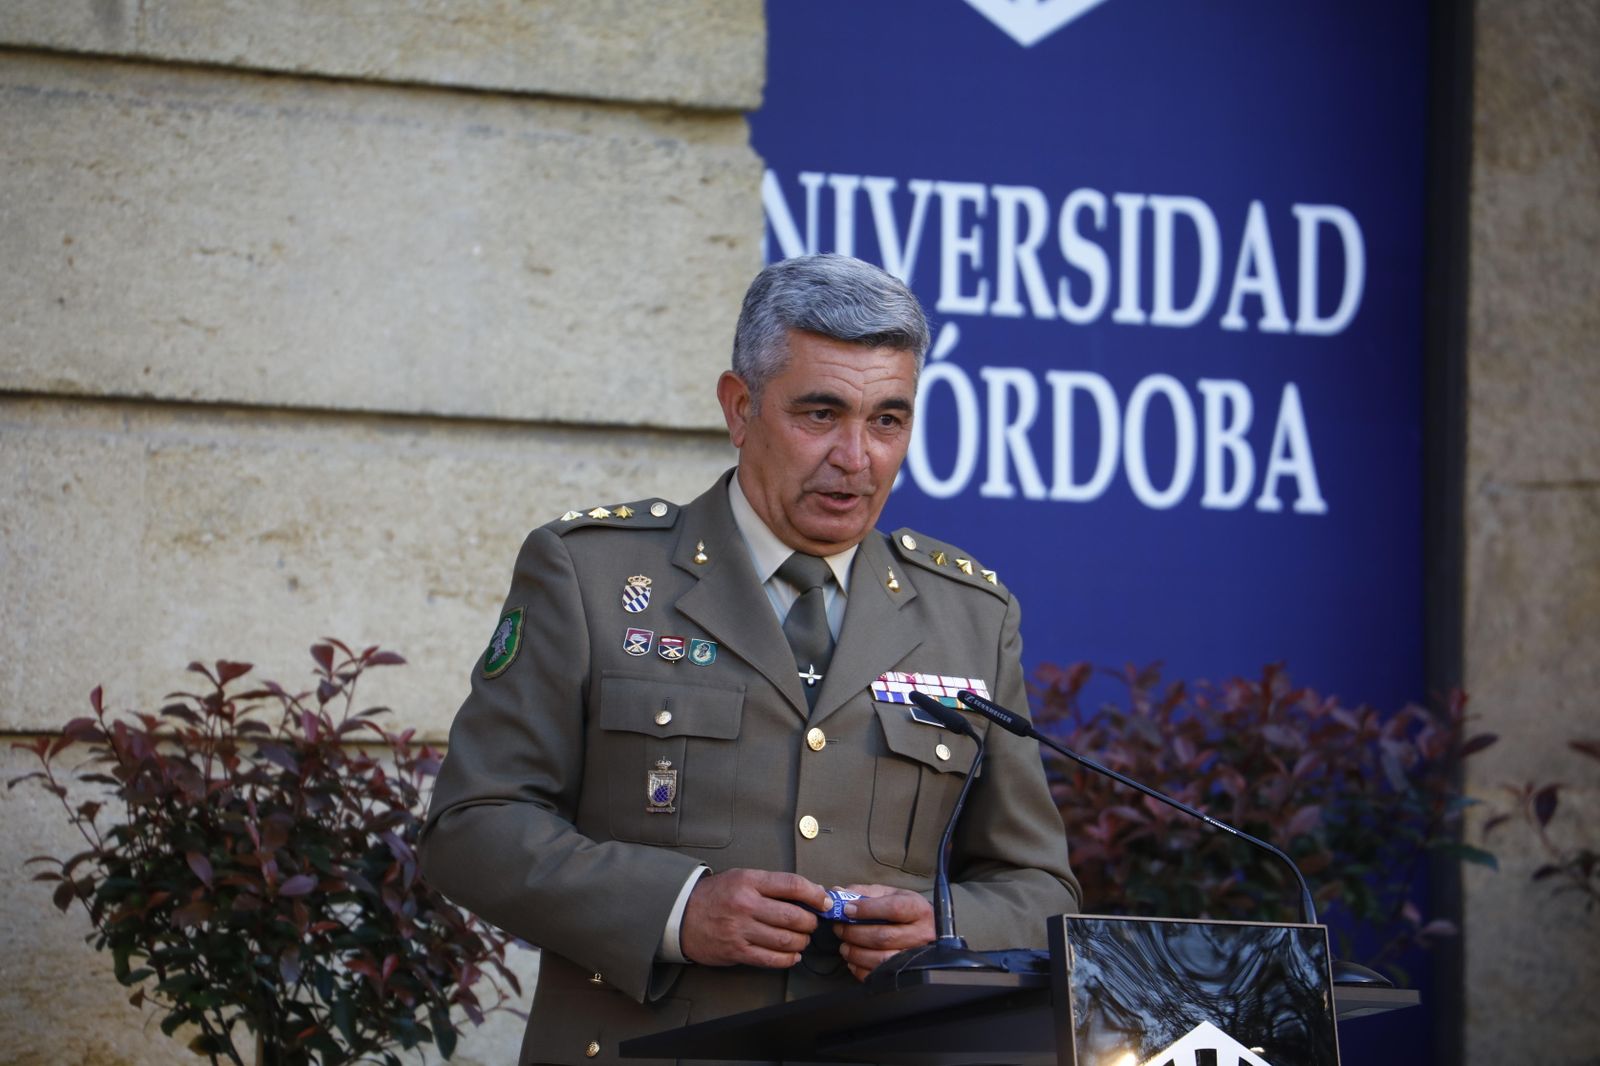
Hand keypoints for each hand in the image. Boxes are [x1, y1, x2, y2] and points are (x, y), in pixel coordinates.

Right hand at [680, 868, 830, 968]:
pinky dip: (788, 959)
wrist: (682, 915)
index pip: (792, 885)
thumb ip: (772, 885)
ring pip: (786, 940)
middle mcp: (746, 905)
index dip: (815, 894)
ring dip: (802, 942)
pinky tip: (792, 955)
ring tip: (802, 939)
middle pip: (794, 916)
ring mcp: (741, 930)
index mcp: (749, 881)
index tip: (825, 901)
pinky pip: (771, 959)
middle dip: (811, 922)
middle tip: (812, 923)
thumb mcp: (742, 878)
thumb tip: (809, 894)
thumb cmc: (716, 895)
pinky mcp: (737, 952)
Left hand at [833, 884, 935, 980]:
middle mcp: (922, 934)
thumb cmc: (905, 910)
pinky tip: (853, 961)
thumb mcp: (890, 894)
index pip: (893, 909)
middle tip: (839, 928)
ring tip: (843, 946)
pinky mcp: (907, 974)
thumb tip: (837, 892)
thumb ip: (864, 892)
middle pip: (884, 937)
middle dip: (855, 933)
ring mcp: (916, 957)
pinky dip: (861, 970)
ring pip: (881, 959)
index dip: (867, 910)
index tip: (847, 909)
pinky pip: (880, 976)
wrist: (928, 931)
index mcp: (918, 909)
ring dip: (856, 953)